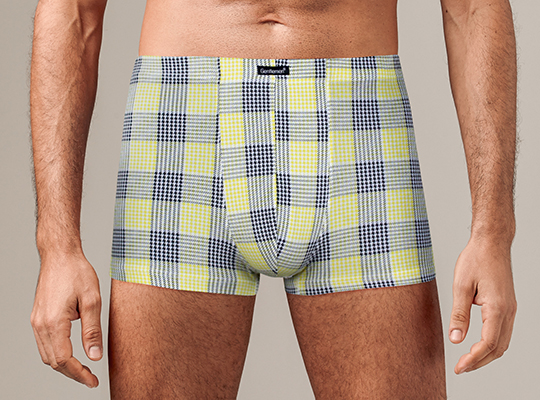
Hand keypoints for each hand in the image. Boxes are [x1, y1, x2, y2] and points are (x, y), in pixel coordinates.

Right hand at [30, 252, 101, 387]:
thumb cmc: (77, 273)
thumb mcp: (92, 301)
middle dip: (72, 373)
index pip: (64, 360)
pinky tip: (71, 353)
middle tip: (91, 378)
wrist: (60, 255)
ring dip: (64, 365)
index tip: (93, 380)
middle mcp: (40, 325)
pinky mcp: (38, 317)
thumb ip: (92, 330)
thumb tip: (95, 355)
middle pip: (54, 362)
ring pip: (47, 355)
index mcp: (54, 323)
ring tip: (83, 369)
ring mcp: (36, 321)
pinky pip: (44, 344)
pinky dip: (57, 353)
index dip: (79, 374)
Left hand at [448, 237, 516, 373]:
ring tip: (467, 360)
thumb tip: (456, 339)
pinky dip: (492, 344)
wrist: (492, 243)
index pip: (487, 344)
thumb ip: (459, 314)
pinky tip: (478, 345)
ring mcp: (510, 309)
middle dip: (480, 362)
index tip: (459, 367)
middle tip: (461, 368)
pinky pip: (503, 332)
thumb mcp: (461, 286)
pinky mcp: (507, 305)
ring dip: (487, 355)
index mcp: (497, 308)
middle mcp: (508, 311)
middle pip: (498, 348)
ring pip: (503, 342)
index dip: (473, 359)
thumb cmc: (476, 259)